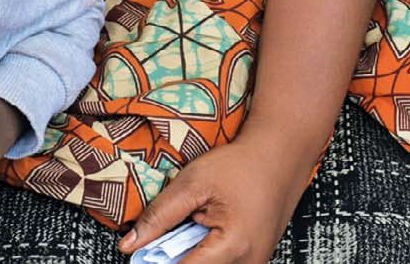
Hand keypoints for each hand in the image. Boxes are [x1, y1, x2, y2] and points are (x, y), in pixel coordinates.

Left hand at [117, 129, 312, 263]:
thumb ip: (159, 216)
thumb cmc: (241, 164)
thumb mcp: (193, 182)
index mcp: (233, 247)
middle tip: (181, 225)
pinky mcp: (255, 262)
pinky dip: (208, 255)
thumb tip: (129, 245)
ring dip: (194, 257)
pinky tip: (205, 232)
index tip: (141, 256)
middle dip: (176, 259)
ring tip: (196, 224)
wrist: (281, 155)